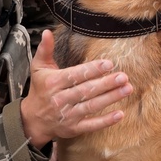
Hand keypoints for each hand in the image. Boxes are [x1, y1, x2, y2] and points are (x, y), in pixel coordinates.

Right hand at [19, 30, 131, 147]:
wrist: (33, 120)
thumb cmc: (40, 90)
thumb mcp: (38, 68)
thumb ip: (45, 50)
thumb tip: (47, 32)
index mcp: (53, 83)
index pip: (75, 75)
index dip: (92, 70)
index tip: (109, 64)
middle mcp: (60, 99)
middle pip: (86, 90)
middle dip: (106, 83)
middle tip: (123, 76)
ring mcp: (67, 115)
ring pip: (91, 106)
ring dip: (110, 98)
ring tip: (127, 89)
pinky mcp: (73, 128)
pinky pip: (91, 125)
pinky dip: (105, 121)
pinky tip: (120, 114)